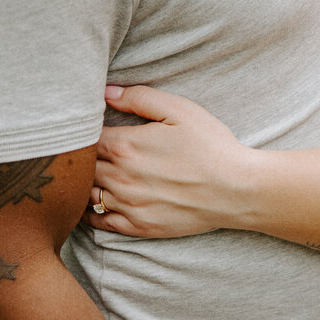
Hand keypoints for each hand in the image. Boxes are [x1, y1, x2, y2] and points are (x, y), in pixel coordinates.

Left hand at [85, 86, 257, 237]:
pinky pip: (99, 222)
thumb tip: (106, 92)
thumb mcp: (180, 110)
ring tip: (91, 175)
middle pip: (83, 167)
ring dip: (85, 184)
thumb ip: (139, 98)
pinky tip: (95, 202)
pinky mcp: (138, 226)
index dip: (85, 132)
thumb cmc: (211, 145)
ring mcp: (128, 205)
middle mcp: (120, 177)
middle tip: (88, 151)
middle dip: (83, 158)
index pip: (85, 138)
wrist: (236, 189)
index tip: (91, 129)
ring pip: (86, 194)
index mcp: (125, 146)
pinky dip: (89, 212)